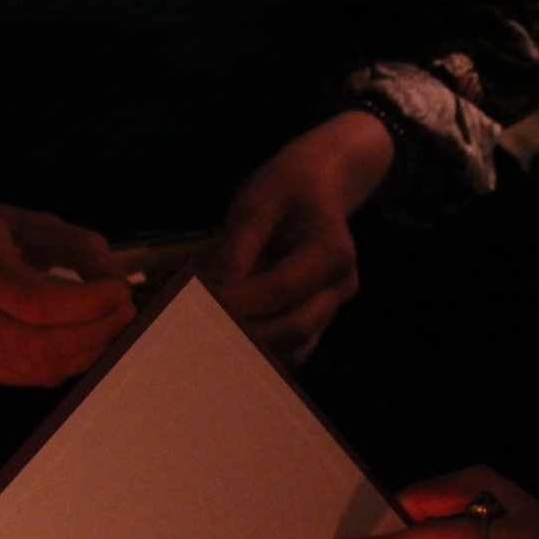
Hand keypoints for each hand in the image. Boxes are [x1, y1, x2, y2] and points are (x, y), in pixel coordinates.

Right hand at [0, 198, 136, 385]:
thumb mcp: (34, 222)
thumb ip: (81, 249)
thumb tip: (119, 286)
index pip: (37, 302)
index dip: (88, 303)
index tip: (121, 289)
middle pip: (43, 343)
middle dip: (97, 330)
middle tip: (127, 310)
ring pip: (44, 367)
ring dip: (92, 350)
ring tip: (116, 324)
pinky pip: (39, 376)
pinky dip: (75, 361)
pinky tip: (92, 339)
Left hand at [206, 110, 393, 364]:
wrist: (322, 186)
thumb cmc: (287, 188)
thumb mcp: (255, 204)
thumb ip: (236, 249)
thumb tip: (213, 292)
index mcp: (331, 252)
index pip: (282, 289)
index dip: (240, 302)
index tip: (197, 306)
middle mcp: (341, 286)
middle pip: (295, 328)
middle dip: (247, 336)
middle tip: (200, 335)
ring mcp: (334, 307)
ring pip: (297, 347)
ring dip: (255, 352)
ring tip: (210, 344)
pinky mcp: (322, 319)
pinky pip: (295, 348)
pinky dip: (264, 352)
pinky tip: (230, 343)